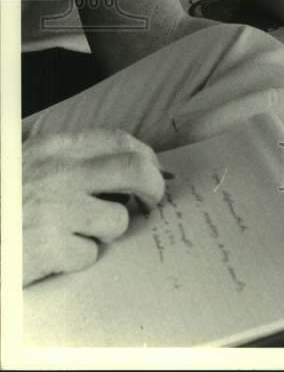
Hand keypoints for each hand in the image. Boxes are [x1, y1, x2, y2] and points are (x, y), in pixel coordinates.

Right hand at [23, 129, 165, 286]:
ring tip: (78, 233)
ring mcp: (57, 210)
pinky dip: (79, 258)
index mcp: (55, 148)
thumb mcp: (32, 164)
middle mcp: (60, 173)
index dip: (145, 155)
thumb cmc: (8, 199)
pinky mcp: (51, 247)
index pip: (118, 140)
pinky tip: (55, 253)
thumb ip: (70, 161)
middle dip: (154, 187)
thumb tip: (125, 165)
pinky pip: (90, 255)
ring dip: (106, 232)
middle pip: (134, 170)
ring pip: (117, 219)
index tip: (154, 169)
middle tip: (152, 202)